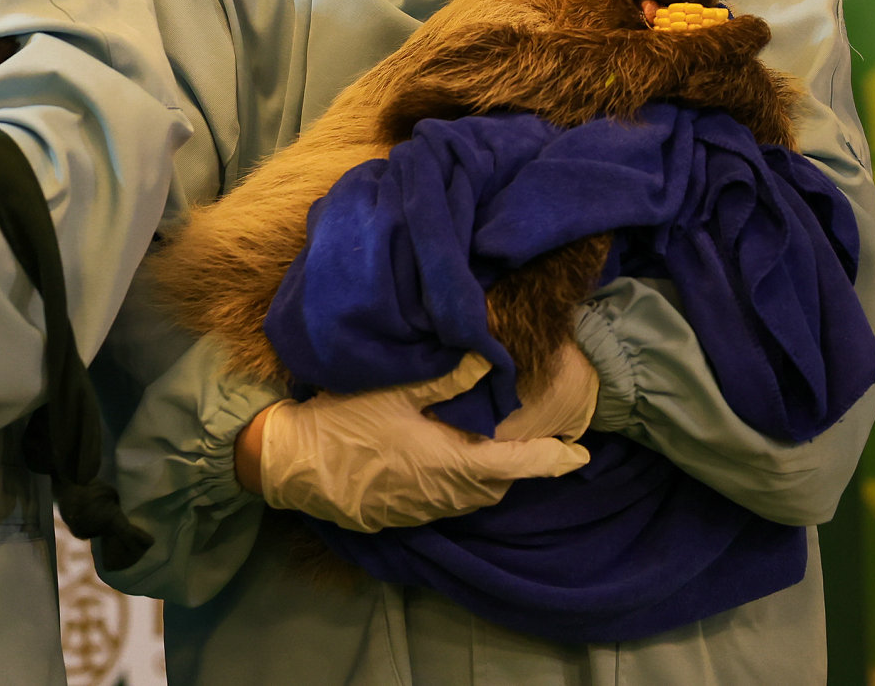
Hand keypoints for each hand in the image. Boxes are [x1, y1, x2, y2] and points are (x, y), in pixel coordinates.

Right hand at [254, 352, 591, 530]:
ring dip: (489, 476)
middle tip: (533, 439)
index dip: (553, 460)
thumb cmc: (347, 422)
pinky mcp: (401, 517)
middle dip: (520, 465)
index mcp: (452, 463)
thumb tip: (492, 358)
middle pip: (499, 485)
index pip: (519, 465)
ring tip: (492, 447)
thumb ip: (449, 376)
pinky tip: (446, 459)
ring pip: (473, 497)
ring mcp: (422, 511)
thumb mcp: (398, 389)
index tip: (580, 455)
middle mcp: (445, 495)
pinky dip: (460, 484)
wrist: (294, 466)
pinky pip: (446, 503)